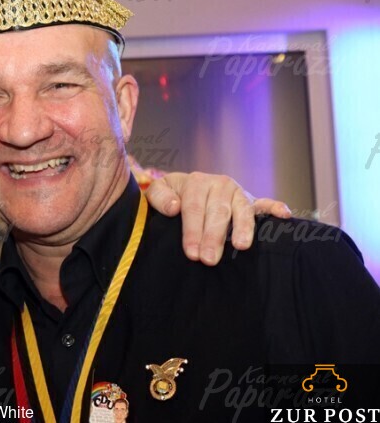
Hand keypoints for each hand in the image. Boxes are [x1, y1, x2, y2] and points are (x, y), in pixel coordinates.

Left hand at [144, 172, 290, 265]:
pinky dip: (275, 208)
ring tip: (241, 246)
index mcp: (196, 182)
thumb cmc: (171, 196)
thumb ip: (160, 197)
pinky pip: (265, 203)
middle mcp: (219, 184)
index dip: (192, 230)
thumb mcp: (159, 191)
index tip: (191, 252)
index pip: (194, 208)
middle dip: (213, 237)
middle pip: (218, 212)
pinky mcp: (251, 200)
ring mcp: (238, 192)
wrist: (186, 188)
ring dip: (243, 228)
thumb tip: (174, 207)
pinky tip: (284, 215)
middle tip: (209, 260)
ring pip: (242, 210)